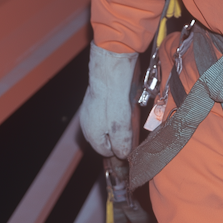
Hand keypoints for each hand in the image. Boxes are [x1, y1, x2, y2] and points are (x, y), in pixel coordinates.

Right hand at [79, 42, 137, 157]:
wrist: (111, 68)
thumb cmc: (114, 97)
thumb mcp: (121, 125)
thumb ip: (122, 142)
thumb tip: (123, 154)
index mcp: (91, 133)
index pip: (105, 151)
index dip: (120, 150)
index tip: (133, 145)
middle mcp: (88, 122)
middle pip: (106, 137)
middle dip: (120, 135)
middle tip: (134, 129)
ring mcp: (91, 108)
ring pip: (108, 122)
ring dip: (120, 122)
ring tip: (132, 115)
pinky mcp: (98, 97)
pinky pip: (109, 109)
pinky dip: (119, 109)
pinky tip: (128, 103)